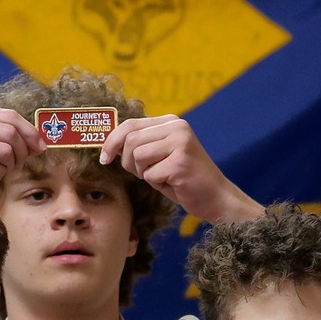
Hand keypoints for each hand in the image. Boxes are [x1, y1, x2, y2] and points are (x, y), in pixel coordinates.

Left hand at [98, 115, 260, 221]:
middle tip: (144, 174)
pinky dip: (157, 185)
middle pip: (130, 141)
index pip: (130, 124)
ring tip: (162, 177)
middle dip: (128, 162)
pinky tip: (173, 184)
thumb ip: (142, 145)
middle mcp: (176, 127)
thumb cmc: (184, 179)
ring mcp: (180, 143)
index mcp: (171, 121)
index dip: (112, 141)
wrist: (216, 198)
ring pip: (137, 157)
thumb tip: (109, 144)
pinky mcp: (180, 162)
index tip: (104, 157)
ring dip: (144, 173)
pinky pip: (150, 175)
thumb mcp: (161, 155)